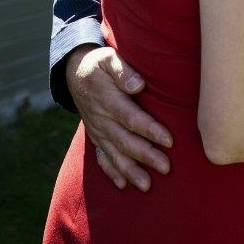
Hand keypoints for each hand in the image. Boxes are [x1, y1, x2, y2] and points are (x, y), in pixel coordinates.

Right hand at [65, 44, 172, 190]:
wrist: (75, 74)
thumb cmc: (99, 64)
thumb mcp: (108, 58)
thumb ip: (122, 70)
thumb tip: (139, 85)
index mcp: (108, 100)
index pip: (131, 118)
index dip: (150, 130)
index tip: (169, 141)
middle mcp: (102, 119)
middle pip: (125, 141)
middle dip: (146, 156)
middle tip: (166, 168)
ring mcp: (97, 131)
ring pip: (114, 154)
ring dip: (130, 171)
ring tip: (147, 186)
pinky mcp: (95, 138)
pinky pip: (101, 158)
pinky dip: (111, 172)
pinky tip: (123, 185)